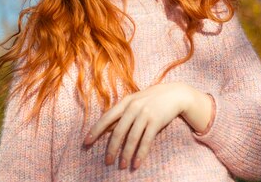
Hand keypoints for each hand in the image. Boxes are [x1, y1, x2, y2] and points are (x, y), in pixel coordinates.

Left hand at [83, 82, 207, 169]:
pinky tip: (136, 163)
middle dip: (112, 148)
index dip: (95, 131)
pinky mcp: (156, 121)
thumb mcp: (135, 102)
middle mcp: (133, 107)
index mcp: (125, 102)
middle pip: (118, 131)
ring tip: (122, 165)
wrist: (174, 94)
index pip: (106, 118)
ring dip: (126, 154)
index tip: (86, 143)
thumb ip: (122, 113)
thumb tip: (106, 129)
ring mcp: (145, 114)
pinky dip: (140, 153)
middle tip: (107, 161)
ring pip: (132, 138)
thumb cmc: (151, 100)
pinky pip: (146, 141)